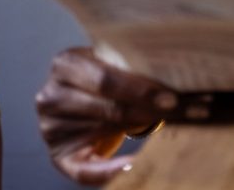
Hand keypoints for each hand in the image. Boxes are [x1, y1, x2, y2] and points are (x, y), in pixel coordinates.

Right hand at [35, 47, 210, 184]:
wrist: (80, 99)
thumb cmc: (103, 78)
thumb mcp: (109, 62)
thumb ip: (130, 65)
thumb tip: (177, 73)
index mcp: (65, 64)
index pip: (106, 79)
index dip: (141, 89)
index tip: (173, 97)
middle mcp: (51, 95)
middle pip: (109, 107)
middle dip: (149, 110)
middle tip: (182, 112)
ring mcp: (51, 128)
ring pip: (105, 131)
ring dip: (141, 128)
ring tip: (176, 126)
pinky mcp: (59, 156)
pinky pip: (84, 171)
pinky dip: (110, 170)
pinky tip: (133, 165)